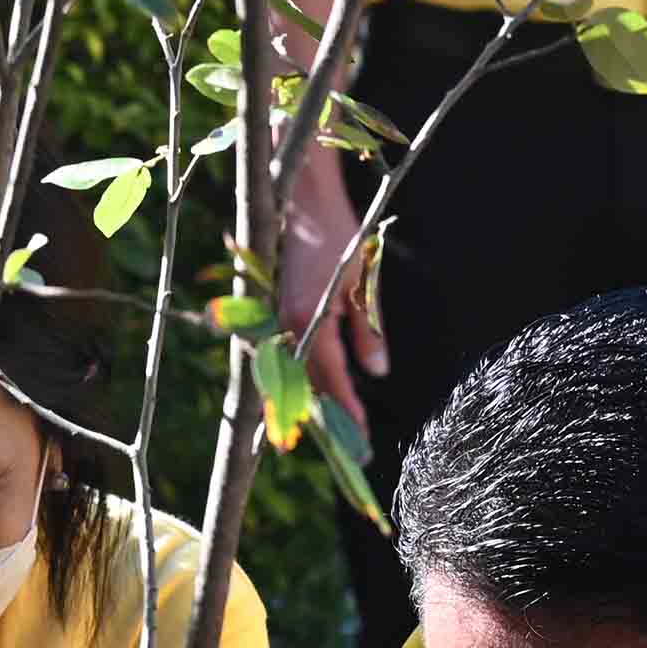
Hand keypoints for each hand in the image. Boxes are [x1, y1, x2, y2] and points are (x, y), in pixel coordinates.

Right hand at [274, 160, 387, 430]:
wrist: (300, 197)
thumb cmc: (338, 236)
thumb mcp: (363, 284)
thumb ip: (368, 331)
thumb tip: (377, 373)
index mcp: (309, 320)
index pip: (331, 380)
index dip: (348, 412)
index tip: (362, 439)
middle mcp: (284, 324)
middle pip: (307, 385)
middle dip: (328, 417)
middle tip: (350, 449)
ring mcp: (272, 318)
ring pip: (291, 372)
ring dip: (311, 402)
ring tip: (332, 430)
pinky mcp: (269, 310)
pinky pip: (283, 353)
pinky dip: (298, 376)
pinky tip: (312, 392)